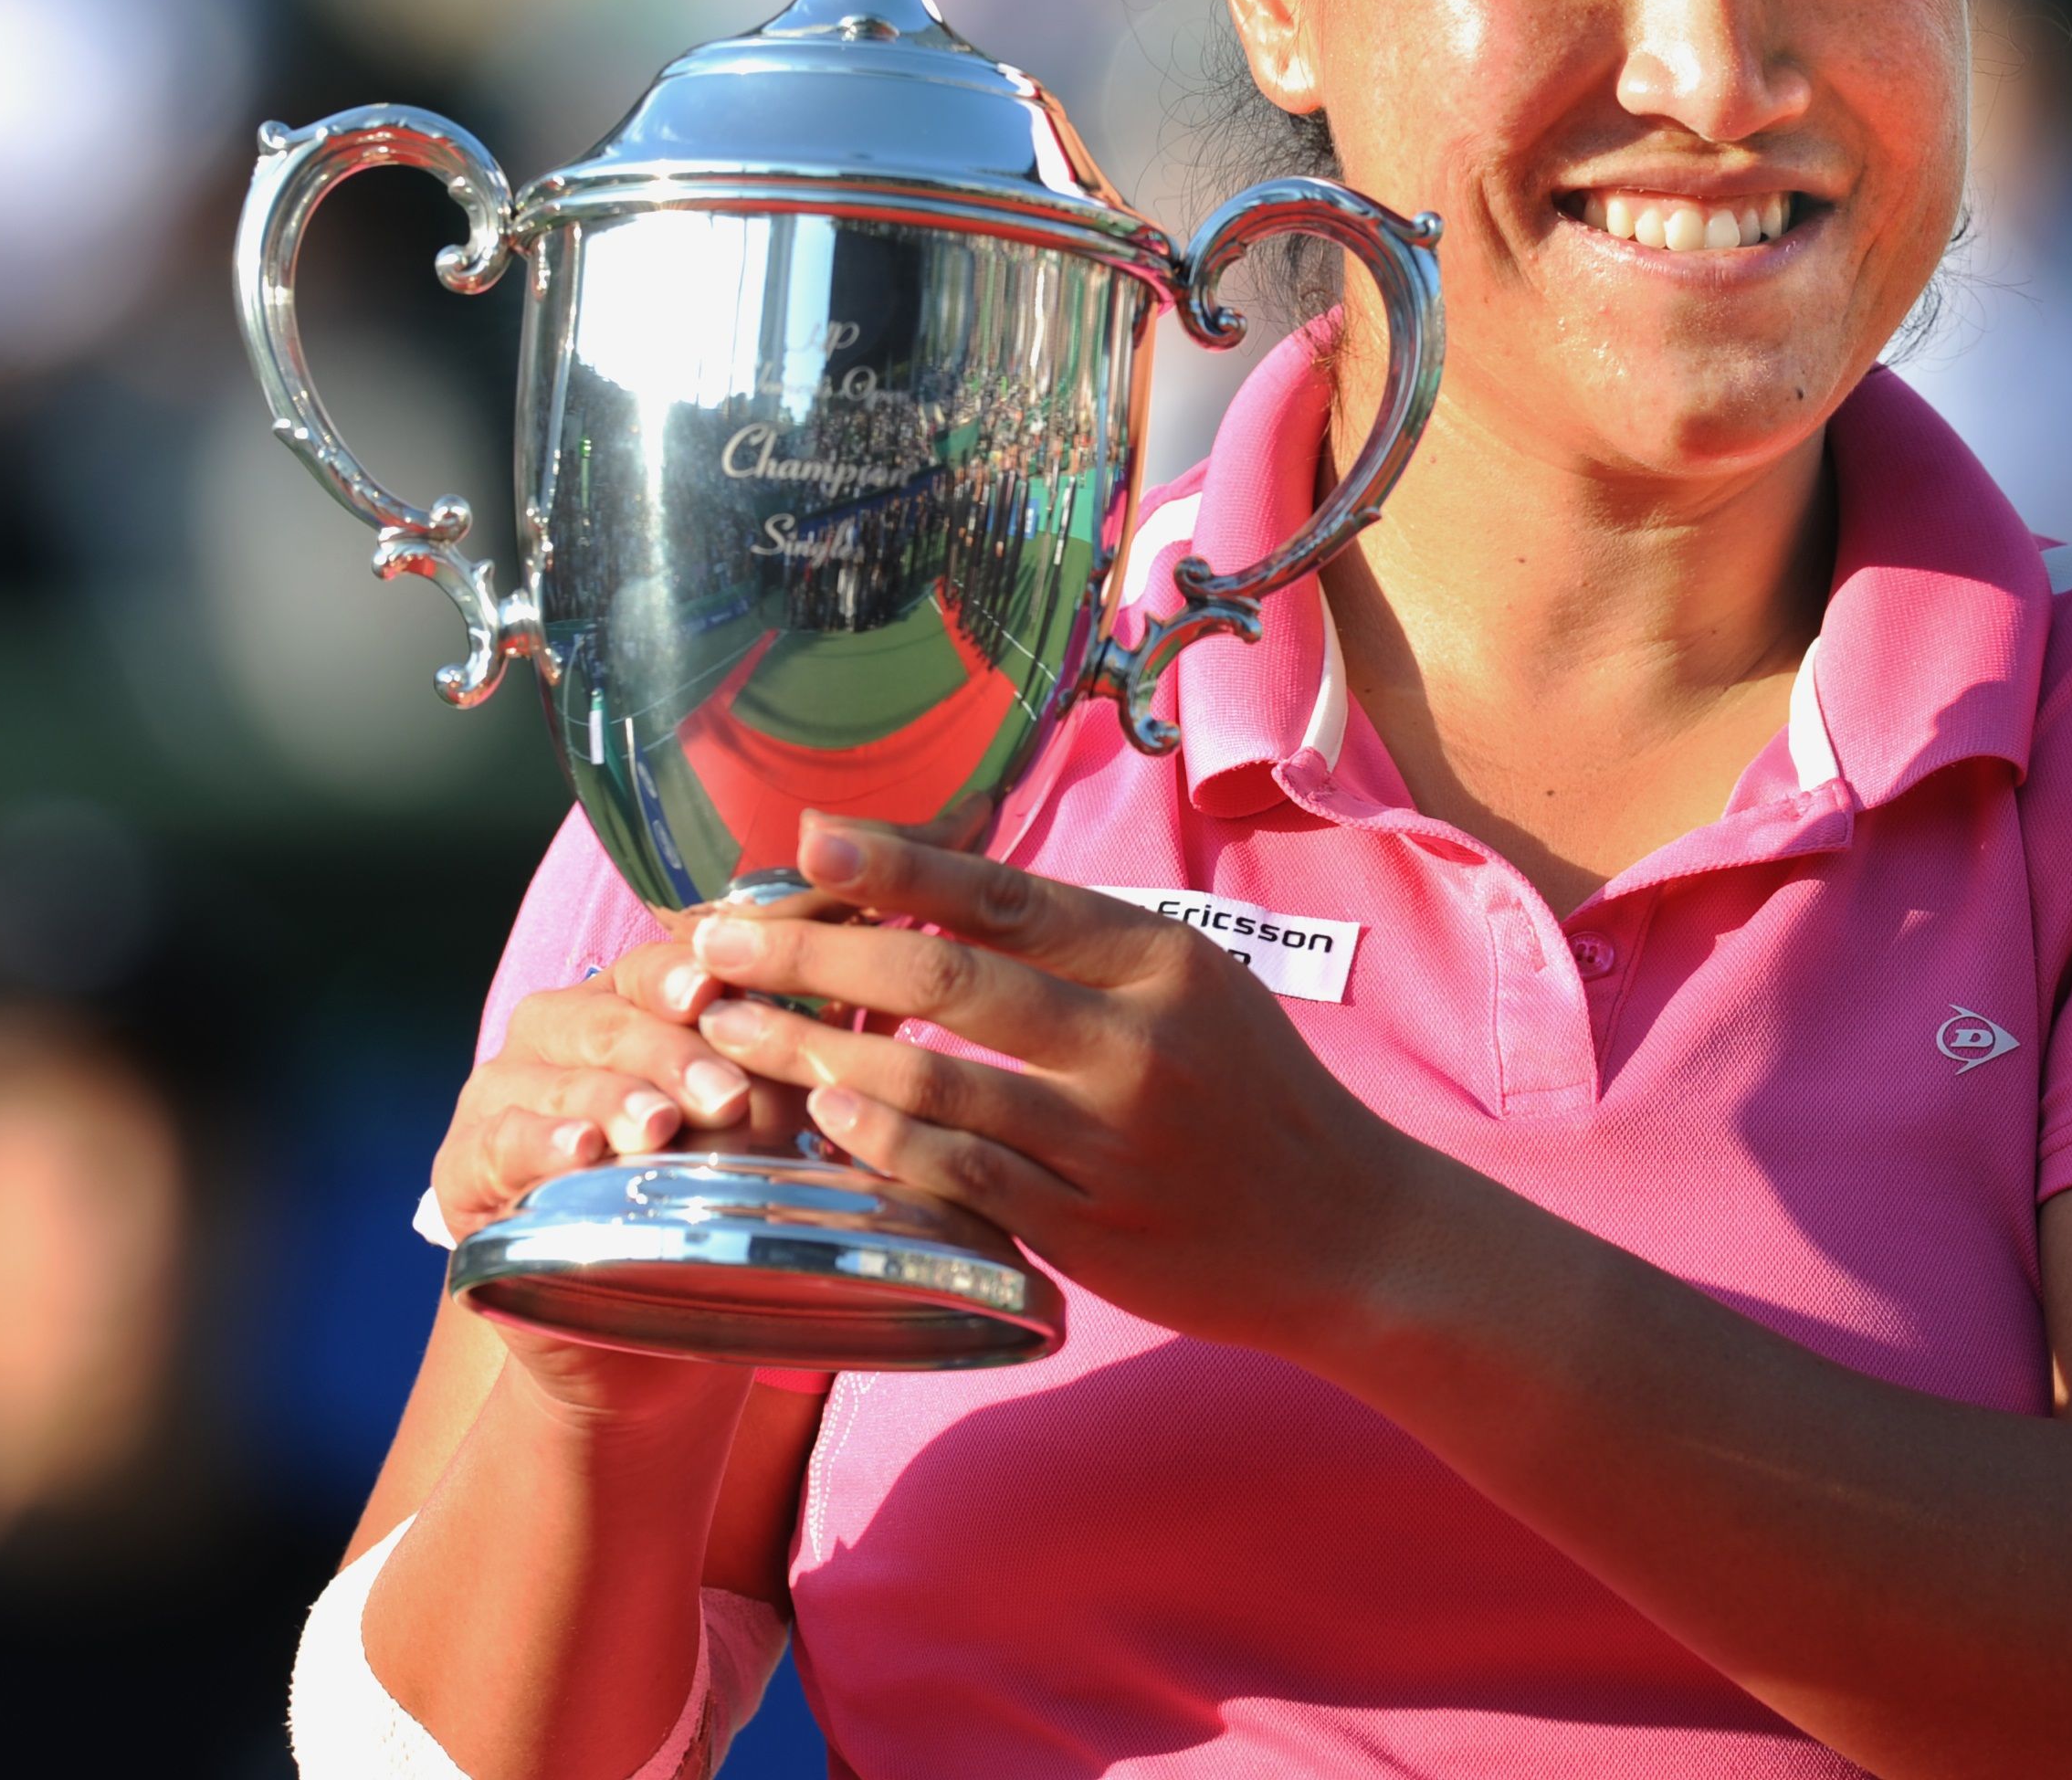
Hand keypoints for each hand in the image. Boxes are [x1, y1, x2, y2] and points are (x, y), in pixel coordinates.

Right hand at [425, 934, 802, 1418]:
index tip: (723, 989)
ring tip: (658, 1127)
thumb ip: (786, 1076)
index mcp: (627, 1007)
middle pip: (612, 1019)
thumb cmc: (710, 1216)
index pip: (657, 967)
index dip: (687, 973)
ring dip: (614, 1097)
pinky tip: (580, 1150)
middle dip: (673, 1053)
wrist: (643, 1346)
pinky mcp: (463, 1167)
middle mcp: (557, 1035)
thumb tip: (848, 1017)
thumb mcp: (760, 1139)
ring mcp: (502, 1094)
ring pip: (559, 1074)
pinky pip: (500, 1140)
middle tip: (725, 1097)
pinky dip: (540, 1141)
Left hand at [678, 815, 1435, 1356]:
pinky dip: (880, 1144)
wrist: (1349, 1230)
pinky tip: (823, 1118)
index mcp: (1161, 961)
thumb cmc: (1252, 1093)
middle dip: (816, 954)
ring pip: (935, 1084)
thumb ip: (1082, 948)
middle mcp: (1137, 1041)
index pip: (1004, 894)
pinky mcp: (1090, 1229)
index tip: (804, 841)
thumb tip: (941, 893)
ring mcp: (1111, 1140)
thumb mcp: (1194, 987)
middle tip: (723, 942)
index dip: (894, 865)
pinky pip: (959, 1178)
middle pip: (946, 979)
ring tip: (742, 1031)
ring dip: (819, 1053)